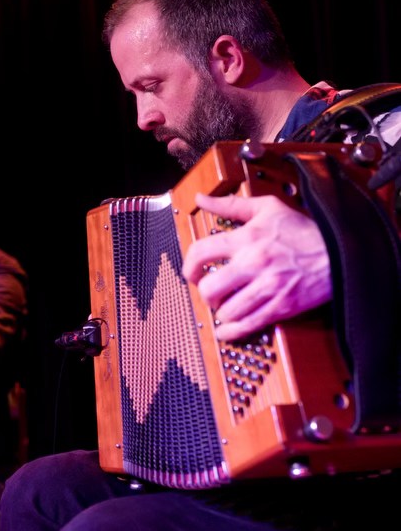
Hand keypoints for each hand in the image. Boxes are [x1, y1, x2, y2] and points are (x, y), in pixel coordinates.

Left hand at [181, 193, 331, 341]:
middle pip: (210, 288)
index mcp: (247, 238)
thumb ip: (231, 204)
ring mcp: (268, 287)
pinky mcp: (282, 306)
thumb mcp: (268, 209)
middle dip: (204, 294)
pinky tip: (227, 330)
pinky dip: (232, 331)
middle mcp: (254, 264)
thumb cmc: (304, 231)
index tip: (192, 273)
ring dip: (220, 312)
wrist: (342, 252)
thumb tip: (202, 199)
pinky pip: (248, 325)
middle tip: (210, 293)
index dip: (189, 266)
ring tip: (224, 307)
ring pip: (227, 310)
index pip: (201, 252)